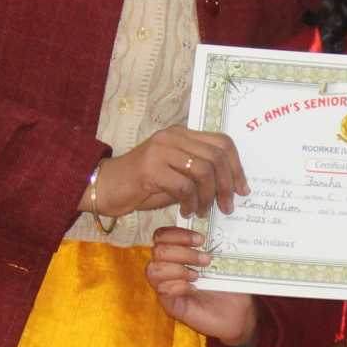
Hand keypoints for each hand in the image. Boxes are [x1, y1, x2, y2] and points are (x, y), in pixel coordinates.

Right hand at [91, 127, 249, 218]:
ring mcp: (161, 149)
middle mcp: (173, 137)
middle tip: (226, 206)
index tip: (242, 189)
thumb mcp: (175, 176)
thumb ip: (198, 176)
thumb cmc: (141, 186)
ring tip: (202, 211)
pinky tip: (185, 211)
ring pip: (203, 170)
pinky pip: (183, 185)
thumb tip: (229, 188)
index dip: (237, 167)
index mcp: (181, 134)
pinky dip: (190, 202)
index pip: (222, 142)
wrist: (105, 187)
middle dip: (226, 185)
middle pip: (217, 156)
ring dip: (208, 196)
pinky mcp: (150, 167)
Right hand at [146, 227, 259, 345]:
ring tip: (197, 275)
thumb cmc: (230, 285)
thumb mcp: (223, 261)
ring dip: (177, 269)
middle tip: (206, 260)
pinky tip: (193, 288)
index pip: (162, 236)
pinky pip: (162, 290)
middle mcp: (169, 268)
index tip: (201, 239)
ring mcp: (167, 286)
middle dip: (182, 252)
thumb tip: (213, 227)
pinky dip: (177, 286)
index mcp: (178, 253)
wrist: (239, 314)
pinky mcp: (170, 305)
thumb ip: (213, 245)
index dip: (177, 233)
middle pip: (157, 249)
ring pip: (153, 269)